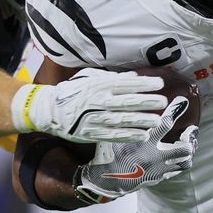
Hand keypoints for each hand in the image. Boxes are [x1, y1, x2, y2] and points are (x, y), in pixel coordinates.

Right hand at [10, 68, 166, 142]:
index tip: (159, 83)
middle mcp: (98, 101)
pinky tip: (143, 136)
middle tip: (163, 102)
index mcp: (98, 85)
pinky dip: (129, 136)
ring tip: (157, 120)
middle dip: (146, 101)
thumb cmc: (72, 91)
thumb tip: (133, 76)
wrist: (49, 110)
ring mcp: (95, 118)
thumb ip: (110, 77)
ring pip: (122, 120)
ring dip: (141, 120)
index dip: (143, 83)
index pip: (125, 83)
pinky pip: (113, 136)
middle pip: (127, 101)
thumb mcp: (88, 78)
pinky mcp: (92, 133)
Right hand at [73, 96, 197, 203]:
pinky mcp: (158, 179)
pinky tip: (176, 156)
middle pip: (184, 149)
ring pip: (184, 163)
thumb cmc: (109, 153)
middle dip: (190, 138)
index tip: (182, 101)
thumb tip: (132, 100)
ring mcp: (158, 170)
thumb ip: (126, 120)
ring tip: (187, 144)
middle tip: (191, 130)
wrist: (106, 180)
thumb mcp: (115, 133)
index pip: (164, 124)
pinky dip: (178, 162)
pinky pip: (175, 171)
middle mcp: (154, 157)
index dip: (175, 110)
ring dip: (187, 153)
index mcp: (144, 143)